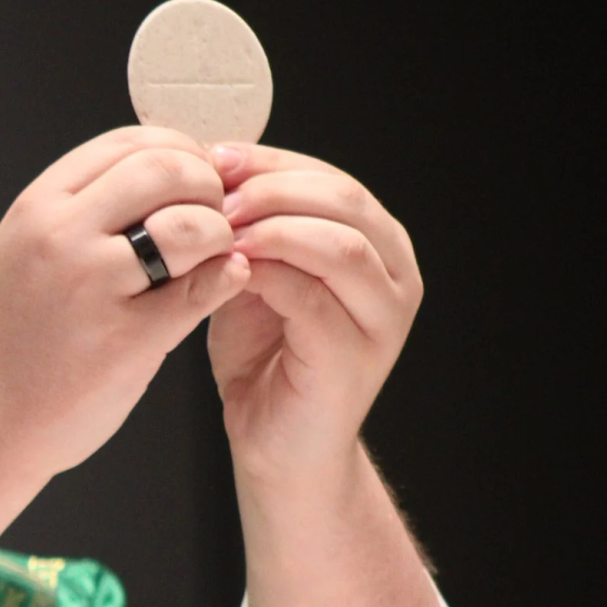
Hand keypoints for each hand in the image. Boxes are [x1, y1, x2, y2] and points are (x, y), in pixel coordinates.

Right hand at [0, 126, 249, 483]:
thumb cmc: (12, 341)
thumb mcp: (27, 254)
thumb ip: (83, 212)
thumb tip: (167, 171)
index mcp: (37, 208)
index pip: (129, 141)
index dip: (179, 151)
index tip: (194, 182)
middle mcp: (60, 236)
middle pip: (167, 168)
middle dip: (207, 187)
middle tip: (212, 219)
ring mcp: (91, 287)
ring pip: (193, 223)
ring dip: (220, 235)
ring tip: (209, 259)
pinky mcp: (125, 339)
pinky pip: (204, 287)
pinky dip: (226, 279)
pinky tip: (218, 287)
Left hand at [208, 145, 422, 490]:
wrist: (275, 448)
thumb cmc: (262, 362)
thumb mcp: (253, 278)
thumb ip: (249, 231)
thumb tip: (211, 172)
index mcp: (377, 246)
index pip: (331, 178)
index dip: (270, 161)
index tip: (213, 158)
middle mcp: (395, 274)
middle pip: (344, 199)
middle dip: (271, 187)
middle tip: (213, 194)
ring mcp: (383, 317)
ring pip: (339, 242)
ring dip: (271, 226)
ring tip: (218, 229)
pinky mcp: (355, 355)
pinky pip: (312, 296)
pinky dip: (266, 274)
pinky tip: (227, 271)